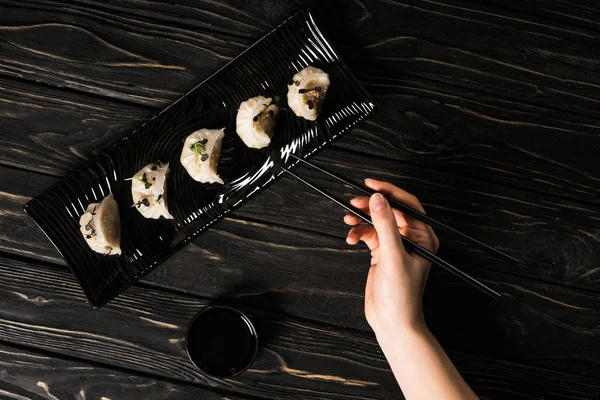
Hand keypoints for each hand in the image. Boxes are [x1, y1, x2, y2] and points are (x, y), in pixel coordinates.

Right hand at [344, 179, 438, 338]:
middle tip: (354, 202)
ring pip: (376, 222)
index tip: (371, 184)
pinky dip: (358, 233)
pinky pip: (368, 234)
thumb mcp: (393, 256)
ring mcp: (396, 246)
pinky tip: (351, 238)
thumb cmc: (402, 295)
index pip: (407, 204)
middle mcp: (411, 238)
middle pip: (389, 211)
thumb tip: (379, 200)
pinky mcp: (382, 253)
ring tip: (349, 220)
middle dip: (370, 206)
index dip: (389, 191)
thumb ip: (385, 225)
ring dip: (361, 220)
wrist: (392, 321)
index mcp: (423, 236)